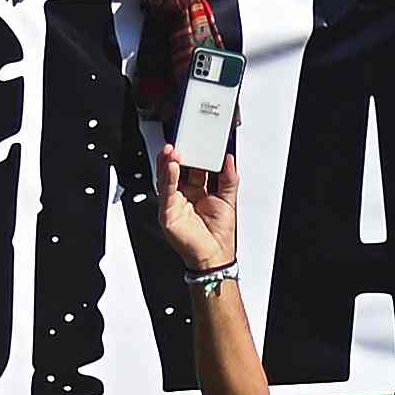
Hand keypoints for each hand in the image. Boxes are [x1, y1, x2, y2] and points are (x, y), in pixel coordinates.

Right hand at [154, 146, 244, 274]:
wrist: (215, 256)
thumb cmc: (219, 233)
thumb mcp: (228, 199)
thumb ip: (229, 177)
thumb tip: (229, 158)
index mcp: (197, 189)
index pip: (191, 165)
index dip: (193, 152)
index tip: (196, 139)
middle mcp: (183, 194)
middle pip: (176, 169)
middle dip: (177, 154)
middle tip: (182, 139)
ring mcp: (174, 203)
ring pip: (166, 177)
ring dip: (167, 162)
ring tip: (173, 150)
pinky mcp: (167, 213)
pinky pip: (166, 192)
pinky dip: (167, 178)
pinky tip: (171, 167)